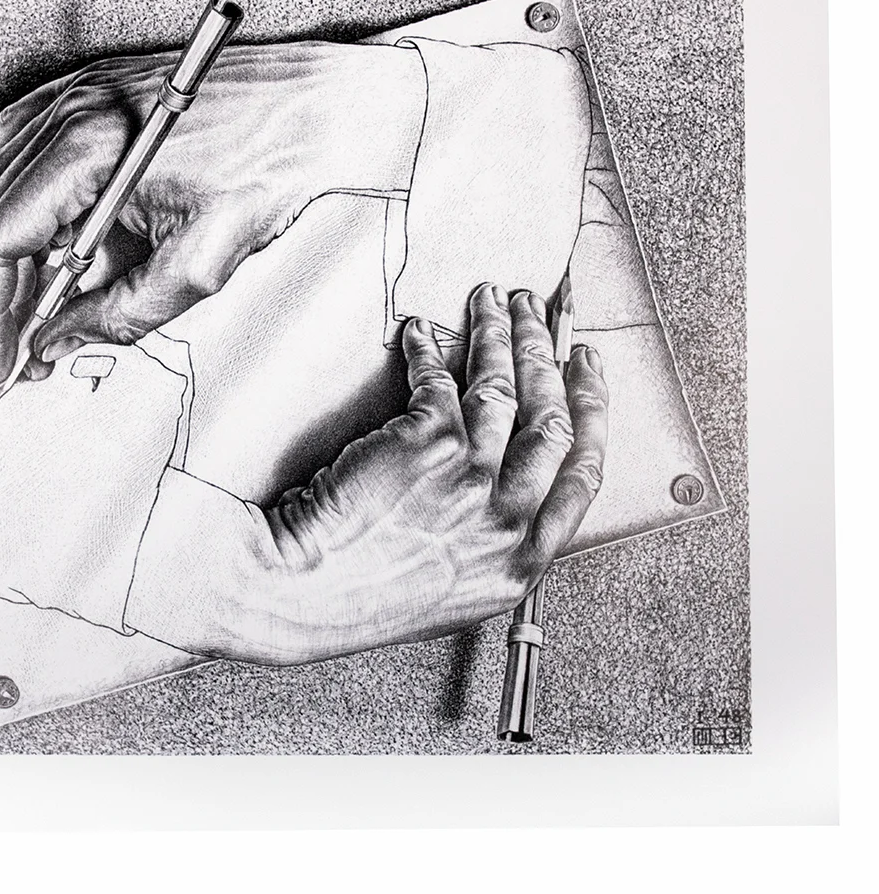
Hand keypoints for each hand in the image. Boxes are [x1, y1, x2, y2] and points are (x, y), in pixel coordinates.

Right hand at [0, 41, 423, 381]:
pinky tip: (68, 233)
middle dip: (1, 287)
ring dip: (16, 245)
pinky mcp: (94, 88)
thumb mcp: (202, 264)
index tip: (4, 356)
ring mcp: (78, 92)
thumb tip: (65, 339)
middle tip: (27, 340)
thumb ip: (122, 313)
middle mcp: (70, 111)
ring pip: (2, 182)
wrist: (322, 106)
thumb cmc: (275, 165)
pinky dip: (33, 199)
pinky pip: (29, 148)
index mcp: (88, 150)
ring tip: (54, 294)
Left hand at [180, 285, 608, 664]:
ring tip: (491, 299)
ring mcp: (473, 480)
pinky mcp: (428, 444)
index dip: (592, 412)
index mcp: (520, 564)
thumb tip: (502, 484)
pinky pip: (438, 379)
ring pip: (504, 389)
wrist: (301, 594)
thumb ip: (489, 542)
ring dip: (500, 334)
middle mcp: (508, 521)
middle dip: (548, 355)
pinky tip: (420, 332)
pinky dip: (428, 349)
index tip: (587, 373)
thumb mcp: (451, 590)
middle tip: (539, 314)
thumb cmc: (358, 595)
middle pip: (552, 421)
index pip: (582, 475)